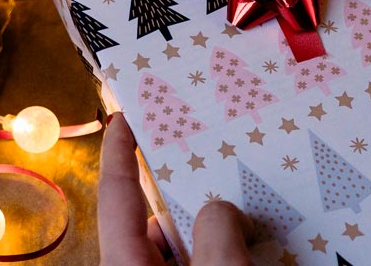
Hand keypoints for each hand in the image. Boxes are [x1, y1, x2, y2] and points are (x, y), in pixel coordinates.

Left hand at [97, 112, 253, 264]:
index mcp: (126, 263)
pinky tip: (254, 250)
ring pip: (181, 249)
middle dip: (188, 198)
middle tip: (219, 171)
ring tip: (251, 219)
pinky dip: (218, 255)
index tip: (124, 119)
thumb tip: (225, 213)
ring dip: (212, 234)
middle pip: (155, 222)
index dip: (119, 150)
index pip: (117, 193)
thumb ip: (219, 228)